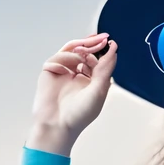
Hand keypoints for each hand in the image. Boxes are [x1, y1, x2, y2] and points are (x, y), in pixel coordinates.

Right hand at [26, 33, 117, 155]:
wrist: (58, 125)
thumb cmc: (79, 115)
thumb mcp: (98, 91)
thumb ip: (105, 70)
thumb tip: (113, 51)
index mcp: (89, 82)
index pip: (96, 61)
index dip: (102, 51)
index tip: (109, 41)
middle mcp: (76, 76)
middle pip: (84, 53)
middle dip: (92, 45)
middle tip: (101, 39)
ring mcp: (63, 73)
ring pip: (71, 52)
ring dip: (80, 48)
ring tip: (87, 49)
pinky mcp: (50, 71)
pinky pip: (58, 57)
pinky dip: (65, 57)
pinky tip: (70, 65)